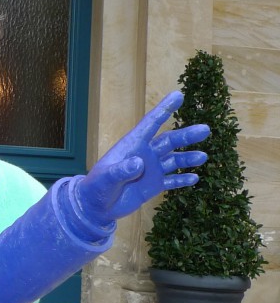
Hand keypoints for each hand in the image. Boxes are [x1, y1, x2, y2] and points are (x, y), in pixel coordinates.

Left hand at [76, 91, 209, 224]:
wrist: (95, 207)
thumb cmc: (96, 187)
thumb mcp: (106, 178)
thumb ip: (121, 170)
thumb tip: (138, 163)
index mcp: (132, 146)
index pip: (150, 124)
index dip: (164, 109)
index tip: (178, 95)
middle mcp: (144, 154)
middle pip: (168, 141)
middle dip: (186, 135)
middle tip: (205, 129)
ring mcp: (150, 170)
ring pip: (173, 160)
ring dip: (188, 158)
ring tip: (203, 157)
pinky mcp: (153, 185)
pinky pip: (171, 180)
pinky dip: (182, 179)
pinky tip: (195, 178)